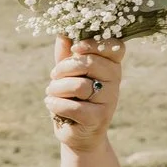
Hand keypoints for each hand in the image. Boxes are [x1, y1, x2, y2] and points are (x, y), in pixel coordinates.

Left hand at [47, 37, 123, 153]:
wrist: (79, 134)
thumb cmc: (73, 99)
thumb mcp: (69, 74)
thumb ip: (67, 54)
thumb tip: (62, 32)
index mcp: (111, 66)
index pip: (115, 47)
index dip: (94, 44)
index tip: (76, 48)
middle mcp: (115, 81)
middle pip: (89, 63)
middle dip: (64, 68)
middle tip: (54, 76)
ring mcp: (109, 100)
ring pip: (77, 86)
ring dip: (56, 88)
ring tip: (52, 93)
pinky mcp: (98, 118)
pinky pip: (72, 106)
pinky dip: (55, 104)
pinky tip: (52, 105)